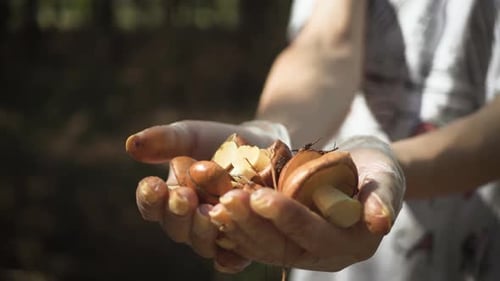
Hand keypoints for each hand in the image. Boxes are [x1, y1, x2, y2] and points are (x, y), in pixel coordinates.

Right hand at [127, 120, 289, 272]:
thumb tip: (131, 145)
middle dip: (178, 213)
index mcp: (170, 198)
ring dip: (202, 231)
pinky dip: (231, 258)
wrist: (261, 144)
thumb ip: (165, 140)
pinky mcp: (244, 242)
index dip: (150, 198)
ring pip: (203, 243)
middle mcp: (190, 221)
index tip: (153, 183)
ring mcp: (216, 234)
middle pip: (176, 228)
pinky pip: (235, 257)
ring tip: (208, 212)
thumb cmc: (218, 140)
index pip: (152, 206)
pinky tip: (232, 253)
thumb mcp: (191, 135)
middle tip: (185, 197)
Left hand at [209, 136, 405, 270]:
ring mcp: (302, 249)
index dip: (287, 217)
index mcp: (350, 243)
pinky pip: (257, 241)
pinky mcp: (286, 240)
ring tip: (217, 204)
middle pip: (283, 246)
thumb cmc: (377, 170)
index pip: (314, 234)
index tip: (260, 195)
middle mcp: (324, 254)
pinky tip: (216, 210)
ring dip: (239, 226)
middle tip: (227, 200)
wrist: (361, 171)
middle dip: (253, 224)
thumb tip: (381, 222)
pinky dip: (236, 228)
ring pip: (264, 247)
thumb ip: (383, 198)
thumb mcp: (386, 178)